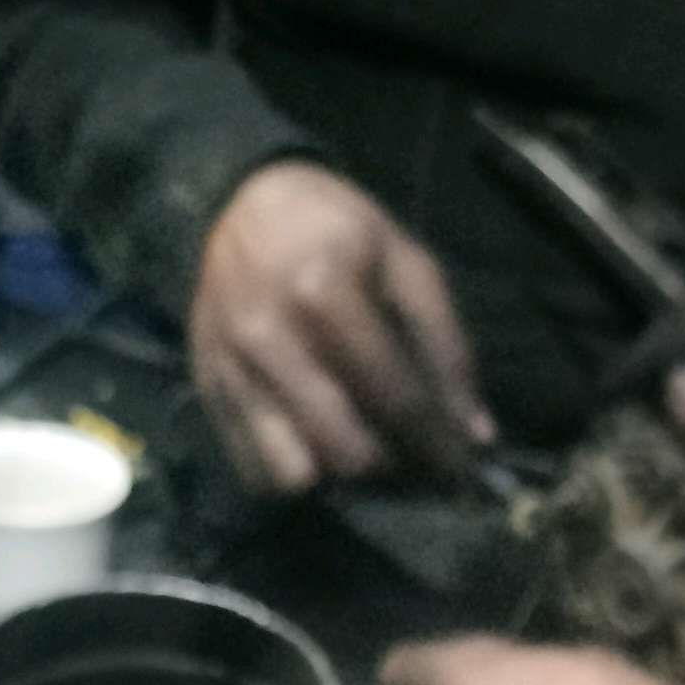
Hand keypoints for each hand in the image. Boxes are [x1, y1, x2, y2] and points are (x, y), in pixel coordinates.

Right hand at [189, 161, 494, 493]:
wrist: (239, 203)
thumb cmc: (337, 232)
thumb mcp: (406, 265)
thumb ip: (446, 348)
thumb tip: (477, 436)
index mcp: (322, 291)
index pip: (395, 399)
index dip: (437, 446)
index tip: (461, 471)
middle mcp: (268, 337)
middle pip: (347, 452)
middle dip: (391, 469)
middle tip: (411, 459)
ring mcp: (230, 370)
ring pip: (296, 476)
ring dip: (338, 481)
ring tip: (361, 452)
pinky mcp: (207, 393)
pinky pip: (256, 473)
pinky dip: (294, 475)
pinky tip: (316, 445)